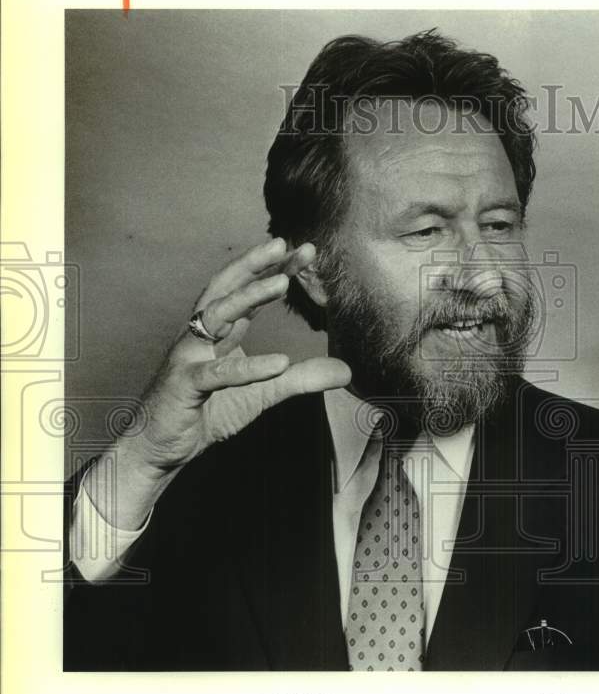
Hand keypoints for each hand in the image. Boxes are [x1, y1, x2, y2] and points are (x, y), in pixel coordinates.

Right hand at [87, 238, 350, 526]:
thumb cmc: (205, 413)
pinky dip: (248, 367)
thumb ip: (301, 379)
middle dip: (256, 265)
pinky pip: (218, 373)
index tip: (304, 252)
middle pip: (227, 288)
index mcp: (219, 334)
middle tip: (286, 244)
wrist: (158, 449)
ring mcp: (190, 357)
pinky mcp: (185, 385)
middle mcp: (201, 336)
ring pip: (217, 316)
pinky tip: (279, 363)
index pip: (248, 293)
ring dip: (249, 297)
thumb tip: (346, 371)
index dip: (274, 271)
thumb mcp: (262, 393)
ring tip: (283, 283)